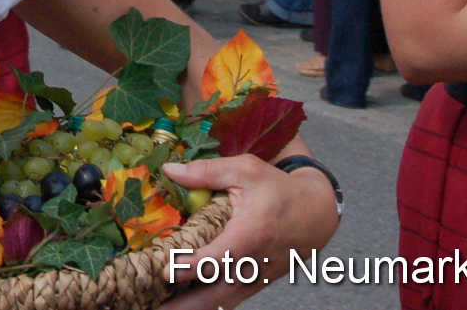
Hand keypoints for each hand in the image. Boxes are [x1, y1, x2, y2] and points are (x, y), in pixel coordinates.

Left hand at [160, 156, 338, 308]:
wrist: (315, 215)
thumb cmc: (277, 189)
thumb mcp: (245, 170)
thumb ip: (207, 172)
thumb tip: (169, 170)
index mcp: (253, 233)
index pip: (221, 257)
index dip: (193, 266)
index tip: (167, 271)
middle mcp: (254, 264)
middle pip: (216, 295)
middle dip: (183, 306)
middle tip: (151, 308)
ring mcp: (253, 280)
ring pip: (218, 304)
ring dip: (188, 309)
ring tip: (155, 309)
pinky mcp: (251, 286)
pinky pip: (223, 302)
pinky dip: (201, 306)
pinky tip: (175, 305)